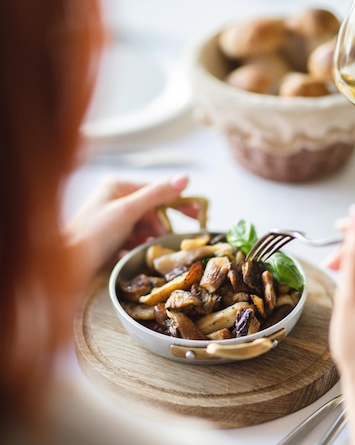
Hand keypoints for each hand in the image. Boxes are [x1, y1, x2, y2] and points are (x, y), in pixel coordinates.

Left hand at [65, 174, 198, 288]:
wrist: (67, 266)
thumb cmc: (93, 235)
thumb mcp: (128, 211)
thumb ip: (157, 194)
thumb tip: (185, 178)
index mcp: (118, 186)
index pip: (157, 190)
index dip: (178, 202)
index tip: (198, 215)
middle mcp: (115, 200)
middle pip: (152, 212)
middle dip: (158, 228)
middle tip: (165, 243)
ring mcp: (112, 220)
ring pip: (144, 229)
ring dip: (148, 240)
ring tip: (145, 251)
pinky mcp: (111, 239)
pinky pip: (134, 240)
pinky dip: (136, 248)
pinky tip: (131, 255)